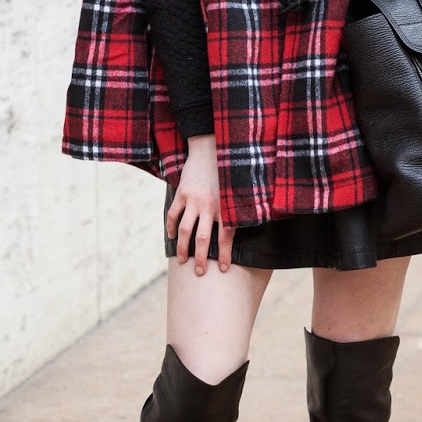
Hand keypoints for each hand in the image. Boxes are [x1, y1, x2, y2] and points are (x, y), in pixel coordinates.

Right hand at [165, 135, 234, 274]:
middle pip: (203, 239)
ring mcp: (193, 200)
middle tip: (200, 273)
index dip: (226, 255)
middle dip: (201, 258)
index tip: (225, 270)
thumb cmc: (231, 171)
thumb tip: (251, 226)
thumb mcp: (240, 190)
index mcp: (226, 207)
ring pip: (184, 230)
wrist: (211, 148)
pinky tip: (171, 236)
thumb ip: (242, 209)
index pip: (226, 238)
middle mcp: (209, 206)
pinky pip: (173, 214)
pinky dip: (170, 227)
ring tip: (182, 260)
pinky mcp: (182, 193)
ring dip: (182, 248)